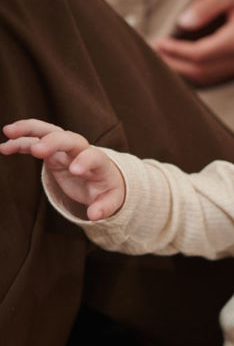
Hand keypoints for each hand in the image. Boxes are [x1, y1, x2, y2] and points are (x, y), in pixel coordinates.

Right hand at [1, 119, 123, 220]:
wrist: (102, 179)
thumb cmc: (106, 190)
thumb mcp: (110, 201)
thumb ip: (103, 208)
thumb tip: (94, 216)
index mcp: (99, 162)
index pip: (93, 156)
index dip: (85, 161)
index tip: (75, 171)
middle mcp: (81, 150)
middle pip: (68, 138)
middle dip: (52, 142)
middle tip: (37, 150)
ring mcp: (64, 149)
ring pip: (47, 132)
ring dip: (28, 130)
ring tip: (8, 132)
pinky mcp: (51, 153)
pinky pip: (34, 142)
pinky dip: (20, 142)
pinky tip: (4, 148)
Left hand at [154, 0, 233, 84]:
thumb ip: (206, 6)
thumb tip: (183, 22)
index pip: (199, 54)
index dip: (176, 51)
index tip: (159, 41)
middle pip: (199, 71)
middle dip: (174, 64)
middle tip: (154, 53)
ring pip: (205, 78)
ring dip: (182, 72)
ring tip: (162, 60)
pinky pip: (212, 77)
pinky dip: (193, 74)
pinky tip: (180, 66)